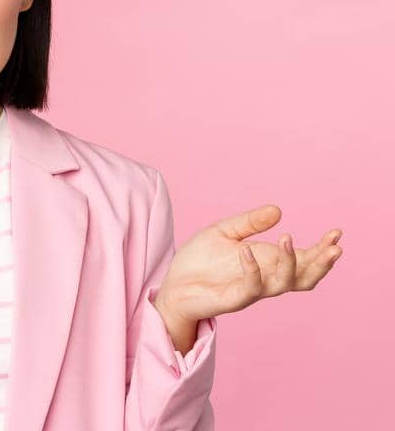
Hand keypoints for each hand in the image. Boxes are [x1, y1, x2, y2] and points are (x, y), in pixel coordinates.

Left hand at [155, 204, 344, 322]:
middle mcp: (267, 278)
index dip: (322, 248)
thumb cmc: (200, 261)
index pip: (305, 258)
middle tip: (335, 248)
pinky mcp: (235, 299)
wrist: (173, 285)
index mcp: (269, 262)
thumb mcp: (224, 233)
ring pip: (284, 283)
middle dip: (322, 263)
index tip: (336, 233)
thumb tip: (278, 210)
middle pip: (306, 276)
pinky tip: (245, 250)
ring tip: (286, 238)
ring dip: (291, 262)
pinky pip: (252, 286)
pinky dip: (252, 268)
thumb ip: (250, 222)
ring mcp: (253, 290)